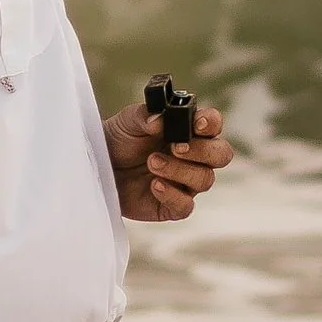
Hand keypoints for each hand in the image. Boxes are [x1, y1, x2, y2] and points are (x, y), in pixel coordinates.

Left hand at [106, 94, 237, 223]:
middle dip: (202, 151)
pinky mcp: (173, 205)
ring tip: (152, 162)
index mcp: (189, 130)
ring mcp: (186, 182)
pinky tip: (154, 185)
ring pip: (204, 179)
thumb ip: (144, 116)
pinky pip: (185, 205)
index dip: (211, 123)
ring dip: (179, 170)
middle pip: (221, 154)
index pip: (213, 124)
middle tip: (175, 147)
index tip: (196, 124)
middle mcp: (194, 157)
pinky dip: (172, 195)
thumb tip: (158, 120)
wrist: (100, 165)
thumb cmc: (120, 140)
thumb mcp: (128, 121)